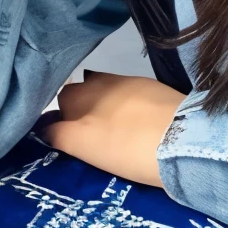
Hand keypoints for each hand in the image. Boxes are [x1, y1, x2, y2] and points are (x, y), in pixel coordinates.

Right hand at [42, 73, 185, 187]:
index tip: (65, 142)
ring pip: (104, 94)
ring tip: (113, 135)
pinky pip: (128, 96)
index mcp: (79, 94)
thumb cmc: (126, 147)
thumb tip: (45, 128)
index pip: (57, 105)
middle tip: (89, 141)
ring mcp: (128, 82)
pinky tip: (136, 126)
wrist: (182, 138)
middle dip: (79, 113)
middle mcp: (98, 81)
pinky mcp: (152, 87)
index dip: (58, 124)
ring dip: (102, 109)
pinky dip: (125, 108)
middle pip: (79, 95)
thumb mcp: (82, 144)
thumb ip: (59, 134)